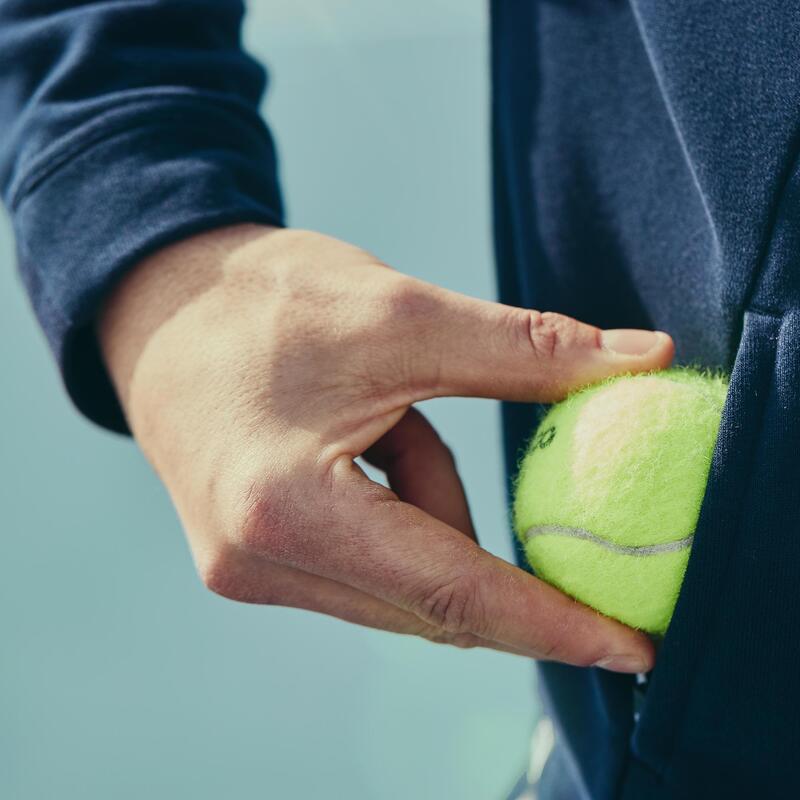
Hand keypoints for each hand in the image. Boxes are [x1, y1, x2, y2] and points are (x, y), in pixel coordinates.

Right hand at [98, 224, 672, 671]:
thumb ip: (526, 350)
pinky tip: (364, 439)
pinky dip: (395, 509)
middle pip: (425, 597)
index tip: (633, 648)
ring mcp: (244, 569)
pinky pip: (360, 563)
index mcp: (285, 510)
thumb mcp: (402, 313)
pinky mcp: (247, 558)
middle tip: (540, 497)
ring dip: (431, 510)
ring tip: (392, 418)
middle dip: (487, 545)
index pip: (448, 593)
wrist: (162, 303)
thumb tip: (646, 358)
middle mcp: (255, 562)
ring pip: (398, 582)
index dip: (552, 624)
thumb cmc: (268, 299)